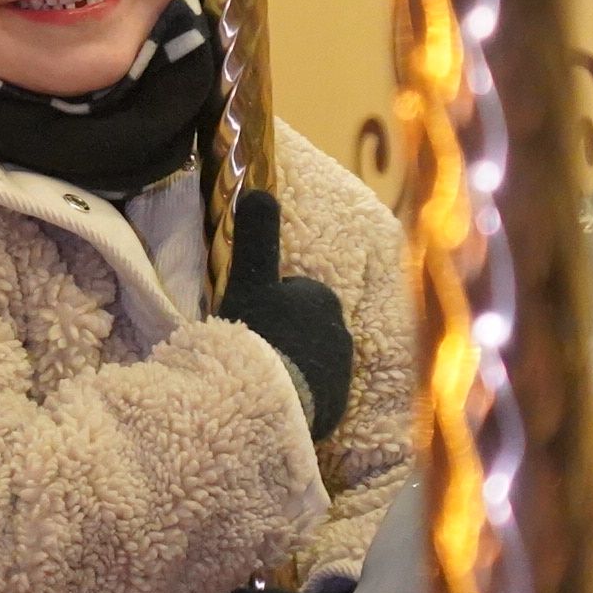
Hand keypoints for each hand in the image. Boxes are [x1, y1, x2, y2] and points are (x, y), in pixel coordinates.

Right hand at [214, 189, 351, 440]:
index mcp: (322, 298)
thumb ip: (257, 235)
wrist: (272, 397)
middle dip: (286, 331)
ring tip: (264, 370)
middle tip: (254, 343)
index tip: (252, 316)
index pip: (295, 293)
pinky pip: (316, 389)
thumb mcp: (251, 278)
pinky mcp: (337, 403)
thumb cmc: (258, 332)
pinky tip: (277, 394)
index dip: (270, 303)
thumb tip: (259, 189)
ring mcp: (341, 370)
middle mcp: (341, 331)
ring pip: (312, 356)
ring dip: (292, 360)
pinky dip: (299, 389)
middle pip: (306, 325)